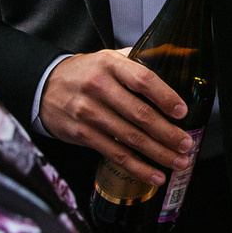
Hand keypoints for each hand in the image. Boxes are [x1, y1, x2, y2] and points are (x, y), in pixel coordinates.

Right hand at [39, 49, 190, 185]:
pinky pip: (115, 154)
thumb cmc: (85, 73)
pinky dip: (137, 167)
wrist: (44, 87)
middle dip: (167, 133)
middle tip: (187, 144)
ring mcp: (89, 112)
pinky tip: (154, 175)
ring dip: (158, 153)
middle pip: (139, 114)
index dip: (165, 97)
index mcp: (110, 64)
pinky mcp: (82, 134)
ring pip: (130, 137)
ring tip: (178, 161)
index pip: (143, 80)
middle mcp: (98, 87)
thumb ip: (140, 60)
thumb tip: (179, 58)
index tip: (182, 111)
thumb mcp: (109, 58)